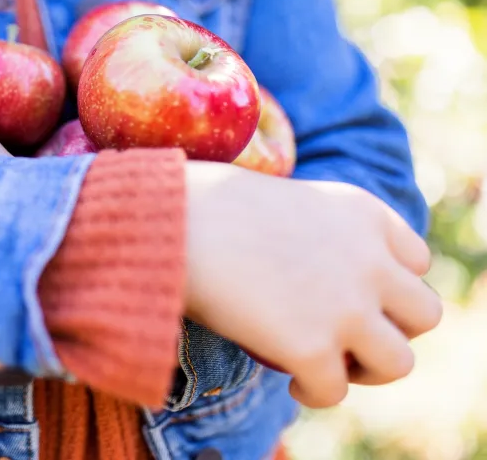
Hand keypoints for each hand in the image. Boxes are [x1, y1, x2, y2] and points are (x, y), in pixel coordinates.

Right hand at [184, 161, 441, 408]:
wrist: (169, 220)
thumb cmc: (203, 204)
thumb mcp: (284, 199)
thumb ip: (319, 233)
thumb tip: (309, 275)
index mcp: (362, 212)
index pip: (416, 260)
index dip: (387, 285)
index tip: (353, 294)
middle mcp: (369, 260)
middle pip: (421, 314)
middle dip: (389, 330)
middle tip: (346, 336)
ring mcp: (345, 307)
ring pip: (397, 362)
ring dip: (365, 369)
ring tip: (325, 364)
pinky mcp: (312, 347)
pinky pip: (334, 390)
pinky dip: (315, 390)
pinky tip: (290, 378)